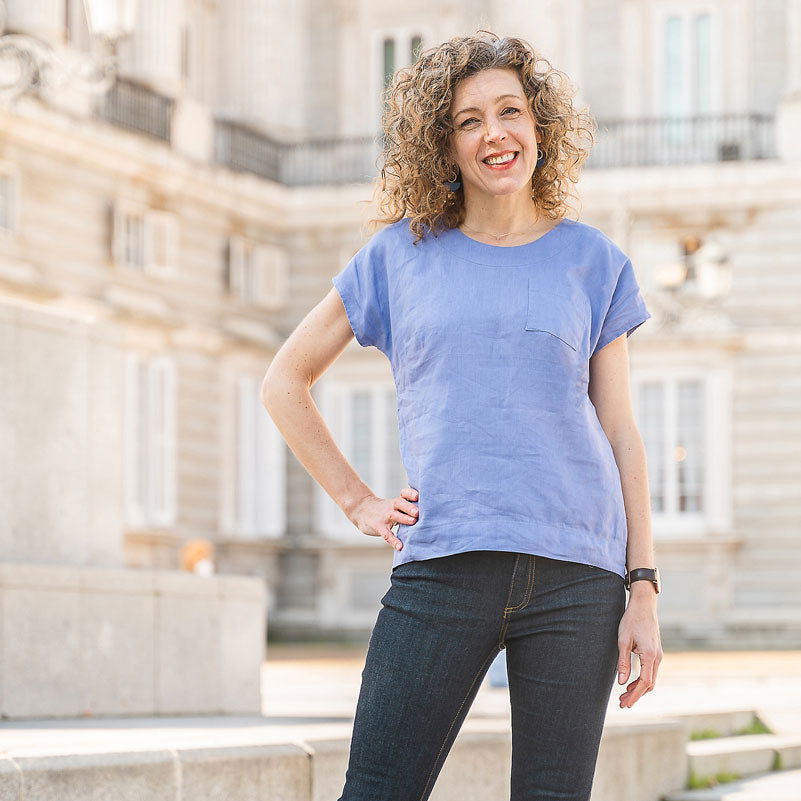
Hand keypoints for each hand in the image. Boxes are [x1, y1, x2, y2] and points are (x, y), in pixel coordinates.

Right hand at [348, 486, 418, 550]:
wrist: (360, 509)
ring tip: (413, 522)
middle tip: (419, 511)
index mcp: (397, 502)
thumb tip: (429, 516)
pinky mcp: (378, 527)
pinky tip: (399, 546)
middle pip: (400, 503)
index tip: (417, 496)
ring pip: (394, 516)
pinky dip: (393, 540)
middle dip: (410, 507)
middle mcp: (391, 507)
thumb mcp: (393, 505)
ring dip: (404, 518)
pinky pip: (386, 534)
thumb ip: (408, 509)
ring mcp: (384, 517)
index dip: (410, 494)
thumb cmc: (382, 508)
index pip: (404, 494)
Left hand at [616, 589, 662, 707]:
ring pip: (651, 679)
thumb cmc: (631, 620)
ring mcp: (658, 655)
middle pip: (649, 684)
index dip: (634, 695)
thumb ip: (623, 662)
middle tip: (621, 702)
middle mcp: (658, 658)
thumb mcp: (623, 640)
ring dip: (639, 689)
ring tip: (624, 695)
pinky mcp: (656, 652)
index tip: (625, 703)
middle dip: (636, 695)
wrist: (644, 605)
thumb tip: (622, 683)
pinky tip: (631, 682)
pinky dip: (642, 680)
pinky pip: (651, 671)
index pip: (644, 682)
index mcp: (650, 656)